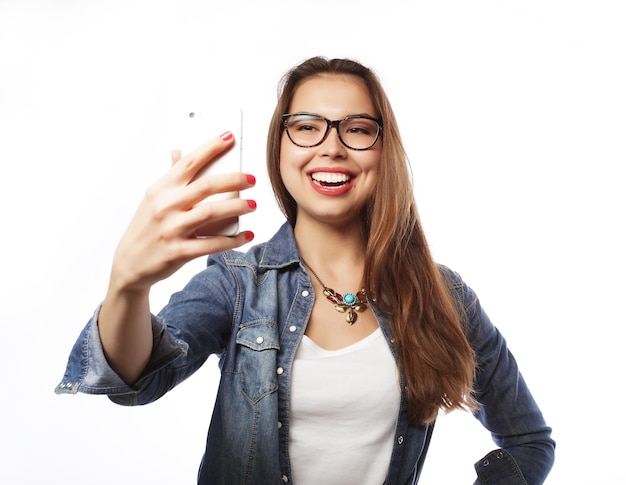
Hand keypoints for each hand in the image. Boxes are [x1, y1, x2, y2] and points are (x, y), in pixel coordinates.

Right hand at [109, 132, 255, 292]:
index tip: (229, 138)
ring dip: (236, 207)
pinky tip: (247, 235)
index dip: (210, 148)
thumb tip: (178, 153)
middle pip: (206, 186)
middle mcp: (165, 206)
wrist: (129, 264)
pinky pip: (212, 244)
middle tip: (252, 179)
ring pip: (211, 212)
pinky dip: (233, 240)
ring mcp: (172, 229)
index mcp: (160, 189)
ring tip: (253, 204)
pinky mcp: (179, 252)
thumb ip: (170, 178)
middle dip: (234, 179)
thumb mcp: (152, 200)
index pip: (188, 162)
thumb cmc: (145, 229)